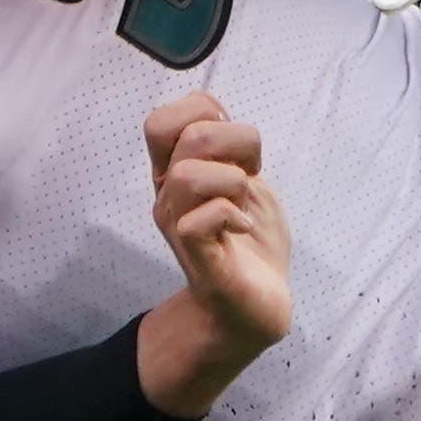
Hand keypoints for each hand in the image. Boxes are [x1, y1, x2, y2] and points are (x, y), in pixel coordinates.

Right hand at [135, 92, 291, 417]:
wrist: (256, 307)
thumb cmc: (250, 244)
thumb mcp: (245, 182)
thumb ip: (229, 149)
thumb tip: (214, 112)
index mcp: (176, 173)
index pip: (163, 119)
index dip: (205, 114)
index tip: (236, 146)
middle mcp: (168, 196)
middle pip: (183, 134)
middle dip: (233, 142)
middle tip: (248, 175)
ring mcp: (179, 226)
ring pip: (188, 174)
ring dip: (233, 182)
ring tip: (243, 204)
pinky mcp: (198, 257)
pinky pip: (202, 218)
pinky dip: (233, 215)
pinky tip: (242, 229)